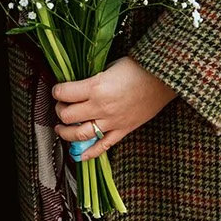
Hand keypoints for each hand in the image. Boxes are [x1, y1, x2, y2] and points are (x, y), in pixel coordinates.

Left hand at [53, 56, 175, 160]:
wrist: (163, 79)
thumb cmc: (138, 67)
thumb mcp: (110, 65)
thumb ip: (93, 78)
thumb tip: (78, 85)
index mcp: (96, 87)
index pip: (65, 93)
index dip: (56, 91)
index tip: (56, 89)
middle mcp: (101, 107)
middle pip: (68, 115)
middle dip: (59, 110)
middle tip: (60, 105)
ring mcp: (111, 122)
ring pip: (80, 135)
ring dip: (66, 133)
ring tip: (61, 128)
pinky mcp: (122, 131)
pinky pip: (102, 147)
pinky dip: (88, 154)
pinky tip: (78, 155)